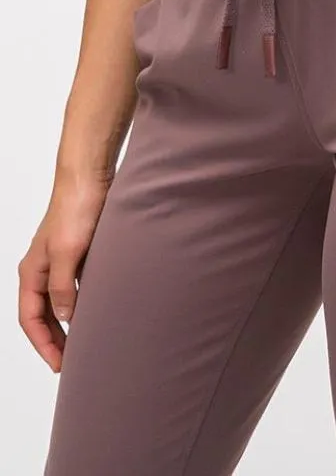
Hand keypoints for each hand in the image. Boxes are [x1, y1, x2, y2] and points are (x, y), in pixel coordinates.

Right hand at [18, 179, 107, 371]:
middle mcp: (43, 268)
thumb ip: (64, 287)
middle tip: (72, 362)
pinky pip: (77, 286)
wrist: (91, 177)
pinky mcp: (80, 252)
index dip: (43, 344)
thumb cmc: (77, 209)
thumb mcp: (69, 253)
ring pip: (60, 302)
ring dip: (70, 323)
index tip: (59, 365)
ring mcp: (61, 260)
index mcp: (32, 271)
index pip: (30, 318)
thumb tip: (64, 318)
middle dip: (55, 340)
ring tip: (85, 343)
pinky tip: (99, 311)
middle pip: (43, 314)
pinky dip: (84, 303)